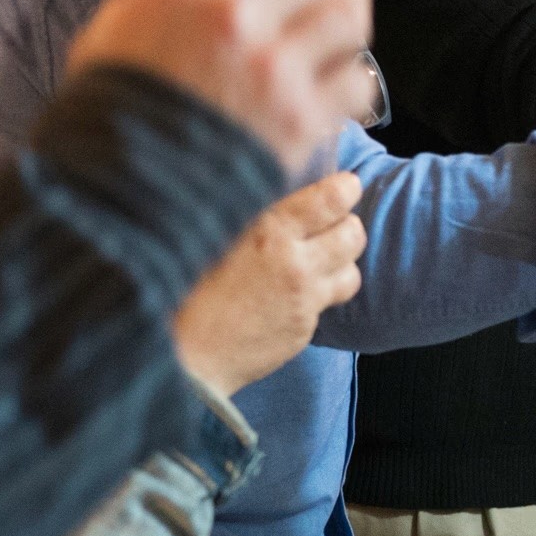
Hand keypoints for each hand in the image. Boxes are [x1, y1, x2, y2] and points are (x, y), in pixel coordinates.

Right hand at [69, 0, 379, 175]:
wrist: (116, 184)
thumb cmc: (118, 96)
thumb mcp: (128, 15)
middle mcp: (236, 16)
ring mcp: (271, 69)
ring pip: (350, 19)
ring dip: (349, 26)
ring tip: (333, 40)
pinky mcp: (297, 120)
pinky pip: (356, 81)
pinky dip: (352, 80)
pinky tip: (334, 87)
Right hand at [169, 171, 366, 396]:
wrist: (181, 349)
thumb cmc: (186, 284)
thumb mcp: (216, 231)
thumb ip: (256, 213)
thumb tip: (286, 188)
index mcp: (270, 229)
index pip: (332, 200)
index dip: (346, 189)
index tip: (346, 186)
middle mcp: (295, 263)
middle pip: (354, 234)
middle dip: (347, 226)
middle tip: (330, 225)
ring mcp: (303, 299)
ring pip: (351, 272)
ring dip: (341, 262)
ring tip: (319, 259)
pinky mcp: (303, 328)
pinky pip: (328, 303)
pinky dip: (320, 293)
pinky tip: (293, 292)